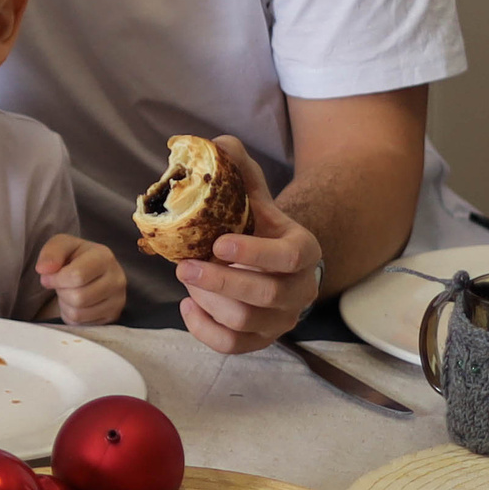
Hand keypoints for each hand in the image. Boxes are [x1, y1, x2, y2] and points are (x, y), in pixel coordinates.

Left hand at [37, 234, 125, 324]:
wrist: (90, 272)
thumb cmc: (74, 257)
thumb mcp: (61, 245)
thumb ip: (51, 252)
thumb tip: (43, 270)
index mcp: (104, 257)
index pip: (77, 275)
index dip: (56, 279)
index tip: (48, 277)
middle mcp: (117, 279)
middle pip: (78, 297)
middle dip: (61, 292)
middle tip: (61, 285)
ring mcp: (118, 300)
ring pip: (78, 314)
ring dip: (65, 304)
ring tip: (68, 292)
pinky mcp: (112, 316)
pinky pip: (81, 324)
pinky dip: (71, 315)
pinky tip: (75, 303)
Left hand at [174, 135, 322, 354]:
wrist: (273, 262)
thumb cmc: (259, 226)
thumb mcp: (253, 195)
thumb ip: (238, 168)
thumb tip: (216, 143)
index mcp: (304, 250)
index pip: (289, 257)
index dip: (254, 253)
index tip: (218, 243)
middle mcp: (300, 289)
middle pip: (266, 295)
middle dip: (220, 281)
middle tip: (184, 267)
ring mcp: (282, 319)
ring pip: (245, 321)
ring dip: (209, 301)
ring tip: (188, 279)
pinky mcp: (262, 340)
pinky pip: (233, 346)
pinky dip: (204, 330)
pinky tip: (188, 306)